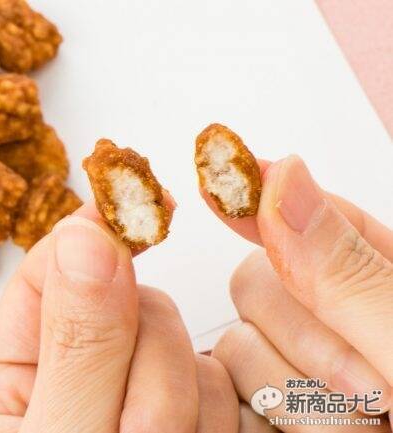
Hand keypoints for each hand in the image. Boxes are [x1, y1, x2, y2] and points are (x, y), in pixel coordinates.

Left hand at [0, 203, 238, 432]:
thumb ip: (78, 348)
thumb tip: (89, 236)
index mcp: (11, 373)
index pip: (54, 268)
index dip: (99, 230)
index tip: (145, 199)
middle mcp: (77, 376)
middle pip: (137, 307)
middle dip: (149, 369)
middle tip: (133, 432)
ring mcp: (135, 397)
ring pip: (187, 348)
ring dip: (182, 405)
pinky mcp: (186, 419)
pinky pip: (223, 386)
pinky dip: (216, 420)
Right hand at [205, 155, 392, 431]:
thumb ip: (352, 270)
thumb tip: (279, 176)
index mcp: (382, 269)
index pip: (298, 212)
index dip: (258, 204)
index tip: (216, 188)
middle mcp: (333, 311)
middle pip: (253, 283)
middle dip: (301, 339)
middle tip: (373, 388)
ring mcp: (301, 365)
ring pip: (234, 346)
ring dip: (291, 397)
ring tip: (365, 428)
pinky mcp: (273, 412)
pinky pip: (227, 397)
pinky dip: (263, 419)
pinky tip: (307, 431)